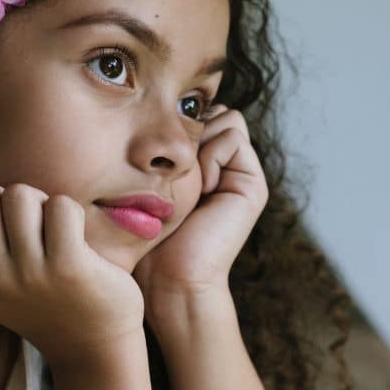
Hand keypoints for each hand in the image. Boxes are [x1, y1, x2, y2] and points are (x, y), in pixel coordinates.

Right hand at [0, 182, 145, 368]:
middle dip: (5, 196)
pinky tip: (76, 235)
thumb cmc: (44, 302)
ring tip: (53, 229)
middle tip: (30, 221)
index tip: (1, 223)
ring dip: (41, 203)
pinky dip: (70, 212)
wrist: (94, 350)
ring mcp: (29, 273)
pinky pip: (60, 206)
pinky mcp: (68, 267)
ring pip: (20, 195)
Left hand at [133, 105, 268, 315]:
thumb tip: (140, 112)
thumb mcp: (138, 185)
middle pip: (211, 109)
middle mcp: (221, 164)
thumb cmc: (143, 238)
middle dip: (188, 127)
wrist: (170, 279)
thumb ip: (147, 152)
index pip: (192, 112)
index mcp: (198, 163)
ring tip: (187, 178)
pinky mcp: (252, 183)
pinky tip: (202, 186)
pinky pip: (233, 137)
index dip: (173, 120)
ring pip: (225, 117)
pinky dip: (212, 154)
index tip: (152, 151)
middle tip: (172, 165)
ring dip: (199, 140)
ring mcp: (239, 173)